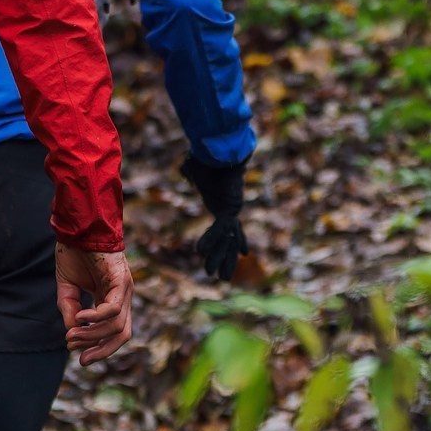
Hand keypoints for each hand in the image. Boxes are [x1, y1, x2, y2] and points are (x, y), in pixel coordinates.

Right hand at [56, 243, 132, 362]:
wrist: (77, 227)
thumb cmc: (74, 253)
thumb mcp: (67, 288)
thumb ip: (69, 310)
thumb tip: (72, 334)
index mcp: (112, 299)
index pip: (114, 332)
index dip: (99, 347)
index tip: (78, 356)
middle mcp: (123, 297)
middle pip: (121, 334)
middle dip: (102, 350)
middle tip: (81, 358)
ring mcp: (124, 289)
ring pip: (116, 324)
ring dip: (93, 334)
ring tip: (71, 335)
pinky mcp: (121, 280)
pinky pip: (113, 308)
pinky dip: (96, 317)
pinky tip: (80, 317)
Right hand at [180, 156, 247, 283]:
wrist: (223, 151)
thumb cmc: (211, 158)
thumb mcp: (198, 169)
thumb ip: (192, 172)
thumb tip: (185, 168)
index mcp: (225, 204)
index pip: (232, 227)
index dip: (238, 240)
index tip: (245, 253)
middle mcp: (230, 211)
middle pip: (231, 241)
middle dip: (228, 260)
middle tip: (226, 278)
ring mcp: (231, 211)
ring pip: (227, 241)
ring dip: (221, 259)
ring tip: (220, 278)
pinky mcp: (229, 209)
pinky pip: (219, 229)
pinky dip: (210, 240)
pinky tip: (199, 251)